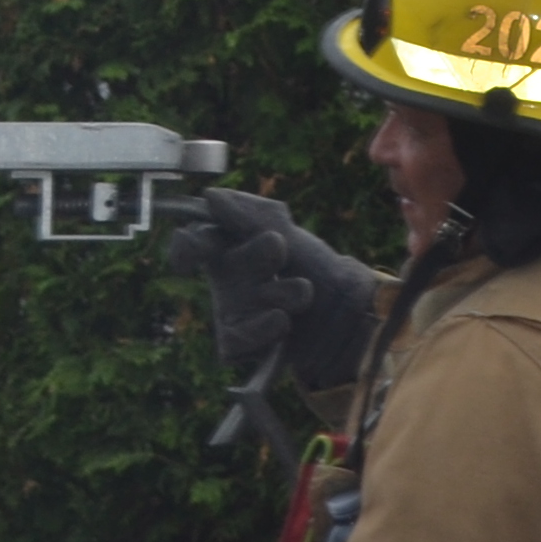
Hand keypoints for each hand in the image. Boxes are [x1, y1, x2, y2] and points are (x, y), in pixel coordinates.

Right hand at [162, 190, 381, 389]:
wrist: (353, 312)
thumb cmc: (316, 266)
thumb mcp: (289, 235)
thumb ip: (252, 216)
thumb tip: (210, 196)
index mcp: (234, 247)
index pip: (196, 242)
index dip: (188, 245)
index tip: (201, 247)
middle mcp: (228, 280)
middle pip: (223, 266)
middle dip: (255, 254)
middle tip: (279, 247)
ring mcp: (232, 312)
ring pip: (232, 305)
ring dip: (274, 293)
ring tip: (303, 291)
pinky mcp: (240, 344)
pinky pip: (233, 341)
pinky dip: (263, 329)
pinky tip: (283, 321)